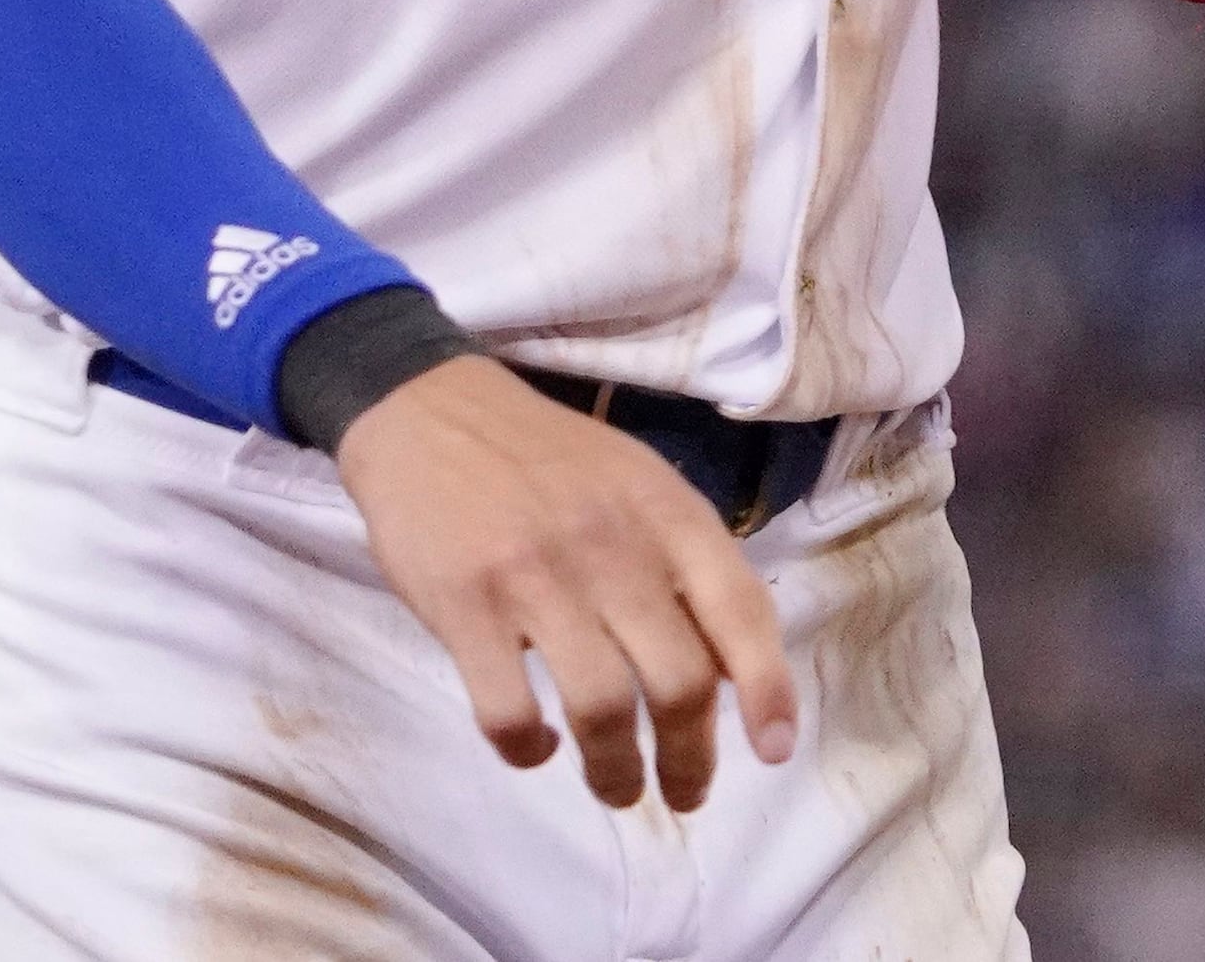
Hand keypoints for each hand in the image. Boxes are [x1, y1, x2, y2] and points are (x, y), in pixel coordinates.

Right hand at [331, 357, 799, 810]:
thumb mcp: (639, 485)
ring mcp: (537, 578)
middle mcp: (614, 546)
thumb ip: (687, 563)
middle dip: (691, 757)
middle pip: (679, 681)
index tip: (774, 750)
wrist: (431, 411)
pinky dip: (527, 749)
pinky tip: (534, 748)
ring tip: (617, 789)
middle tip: (685, 793)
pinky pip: (508, 710)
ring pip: (602, 709)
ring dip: (616, 771)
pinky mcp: (465, 607)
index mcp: (668, 513)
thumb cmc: (548, 460)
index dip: (768, 689)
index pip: (741, 610)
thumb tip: (735, 669)